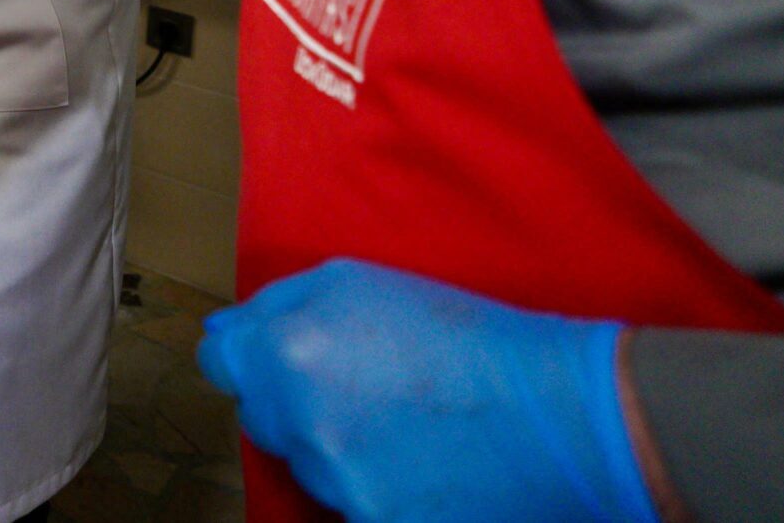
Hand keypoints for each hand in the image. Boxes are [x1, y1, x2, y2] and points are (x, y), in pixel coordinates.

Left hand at [198, 260, 659, 522]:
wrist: (562, 417)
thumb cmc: (463, 334)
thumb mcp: (359, 282)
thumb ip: (277, 306)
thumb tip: (224, 331)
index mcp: (290, 353)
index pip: (220, 362)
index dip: (252, 354)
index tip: (285, 356)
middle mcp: (303, 425)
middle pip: (263, 417)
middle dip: (295, 401)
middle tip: (365, 388)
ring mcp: (340, 487)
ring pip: (309, 466)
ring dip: (337, 448)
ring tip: (407, 429)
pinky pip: (349, 505)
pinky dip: (376, 489)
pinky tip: (424, 468)